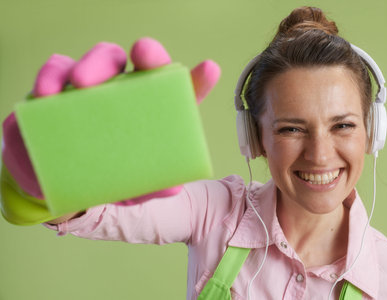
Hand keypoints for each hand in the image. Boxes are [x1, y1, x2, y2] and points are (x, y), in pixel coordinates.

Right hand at [1, 38, 219, 222]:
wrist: (54, 181)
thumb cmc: (103, 175)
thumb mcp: (130, 188)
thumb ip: (150, 187)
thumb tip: (171, 189)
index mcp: (154, 114)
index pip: (180, 94)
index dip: (197, 80)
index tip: (209, 70)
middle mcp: (130, 94)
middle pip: (143, 64)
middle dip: (148, 54)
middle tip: (141, 55)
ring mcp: (96, 87)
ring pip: (103, 57)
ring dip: (94, 63)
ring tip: (82, 83)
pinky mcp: (60, 87)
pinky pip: (57, 70)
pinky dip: (52, 76)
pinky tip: (47, 93)